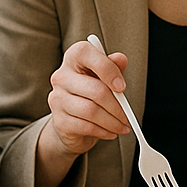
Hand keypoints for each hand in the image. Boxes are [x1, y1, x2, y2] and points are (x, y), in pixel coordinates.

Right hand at [34, 39, 131, 186]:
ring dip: (112, 122)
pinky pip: (85, 127)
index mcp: (75, 59)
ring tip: (122, 127)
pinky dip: (102, 132)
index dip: (106, 68)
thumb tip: (122, 59)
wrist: (73, 124)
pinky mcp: (59, 121)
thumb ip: (114, 68)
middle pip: (93, 89)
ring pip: (90, 111)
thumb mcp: (108, 80)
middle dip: (116, 106)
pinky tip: (109, 133)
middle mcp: (62, 76)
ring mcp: (57, 99)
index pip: (87, 53)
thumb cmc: (95, 96)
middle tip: (129, 116)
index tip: (122, 85)